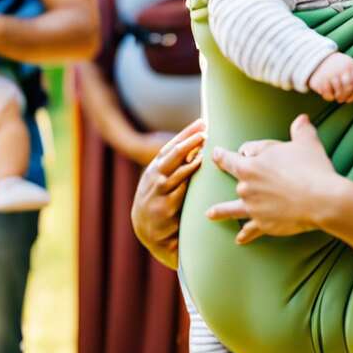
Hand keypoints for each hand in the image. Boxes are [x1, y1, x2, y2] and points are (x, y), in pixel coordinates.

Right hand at [131, 119, 204, 267]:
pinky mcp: (164, 207)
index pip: (171, 146)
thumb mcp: (162, 180)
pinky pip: (179, 190)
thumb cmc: (160, 200)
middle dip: (189, 141)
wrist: (147, 230)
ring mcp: (158, 192)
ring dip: (192, 158)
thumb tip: (197, 145)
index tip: (201, 122)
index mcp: (155, 168)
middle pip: (173, 155)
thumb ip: (175, 165)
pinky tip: (199, 170)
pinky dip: (189, 178)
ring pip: (177, 171)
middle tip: (204, 132)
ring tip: (205, 147)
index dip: (186, 133)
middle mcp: (154, 177)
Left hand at [207, 114, 341, 243]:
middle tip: (226, 177)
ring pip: (231, 209)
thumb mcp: (306, 142)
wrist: (321, 200)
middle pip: (235, 181)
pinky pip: (250, 230)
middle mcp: (246, 187)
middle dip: (234, 178)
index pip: (232, 157)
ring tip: (210, 215)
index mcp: (251, 165)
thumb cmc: (311, 168)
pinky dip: (245, 235)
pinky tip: (239, 239)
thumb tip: (302, 118)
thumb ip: (301, 130)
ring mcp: (253, 208)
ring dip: (220, 212)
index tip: (216, 153)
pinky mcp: (264, 225)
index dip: (223, 155)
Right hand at [308, 52, 352, 102]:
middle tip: (344, 99)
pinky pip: (328, 94)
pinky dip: (329, 97)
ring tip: (337, 96)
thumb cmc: (339, 68)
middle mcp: (341, 69)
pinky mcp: (320, 80)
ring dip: (339, 97)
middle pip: (349, 88)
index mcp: (351, 66)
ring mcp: (330, 74)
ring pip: (339, 92)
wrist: (318, 59)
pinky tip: (329, 93)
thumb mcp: (351, 70)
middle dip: (347, 97)